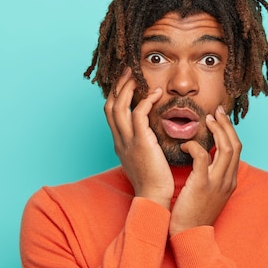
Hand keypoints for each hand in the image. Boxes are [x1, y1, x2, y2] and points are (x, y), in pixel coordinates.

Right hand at [104, 68, 173, 208]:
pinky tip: (156, 93)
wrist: (153, 197)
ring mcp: (127, 140)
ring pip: (119, 106)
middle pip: (110, 105)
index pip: (111, 113)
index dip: (116, 95)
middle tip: (128, 70)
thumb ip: (143, 145)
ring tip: (137, 74)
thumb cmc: (153, 182)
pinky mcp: (140, 142)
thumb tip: (150, 135)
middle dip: (118, 85)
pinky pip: (138, 113)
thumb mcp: (143, 160)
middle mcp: (119, 140)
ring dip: (127, 87)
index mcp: (119, 143)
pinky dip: (145, 100)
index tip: (125, 81)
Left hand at [169, 105, 241, 235]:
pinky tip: (185, 144)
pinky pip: (203, 157)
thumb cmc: (193, 213)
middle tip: (216, 112)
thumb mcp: (208, 193)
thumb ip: (210, 175)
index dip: (230, 131)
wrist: (189, 235)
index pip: (237, 150)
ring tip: (206, 120)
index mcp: (230, 181)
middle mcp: (228, 180)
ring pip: (226, 148)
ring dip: (217, 130)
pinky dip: (195, 146)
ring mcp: (217, 182)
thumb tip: (205, 158)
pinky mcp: (202, 184)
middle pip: (236, 145)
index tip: (220, 118)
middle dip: (227, 125)